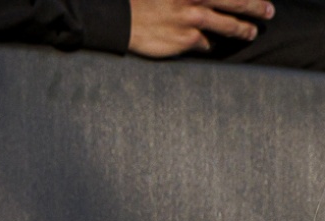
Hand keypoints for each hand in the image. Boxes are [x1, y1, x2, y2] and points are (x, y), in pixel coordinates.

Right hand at [128, 0, 268, 53]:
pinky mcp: (186, 40)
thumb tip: (210, 1)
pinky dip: (209, 43)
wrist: (122, 19)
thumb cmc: (145, 1)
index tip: (262, 0)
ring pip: (229, 26)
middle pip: (239, 3)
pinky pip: (205, 43)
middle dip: (258, 8)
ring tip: (250, 33)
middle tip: (268, 13)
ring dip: (243, 30)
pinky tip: (210, 45)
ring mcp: (195, 20)